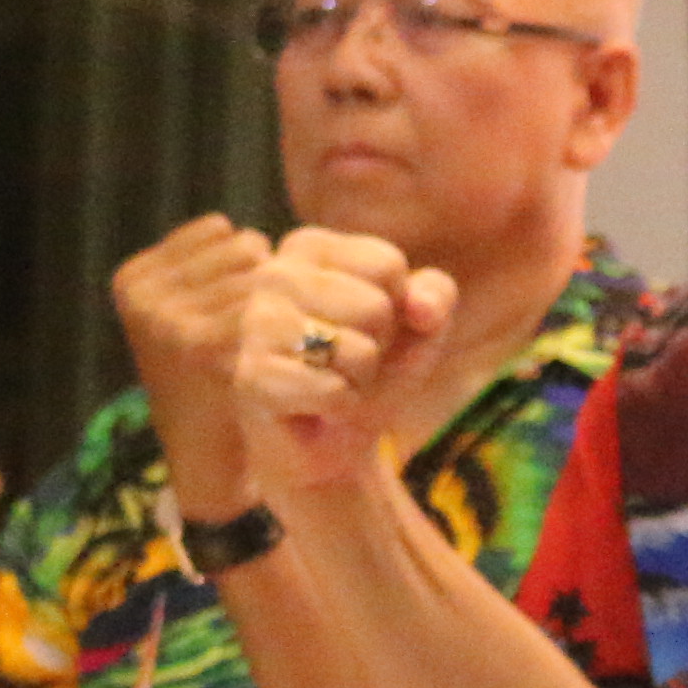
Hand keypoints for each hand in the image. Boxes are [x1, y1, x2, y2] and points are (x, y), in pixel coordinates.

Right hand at [113, 217, 283, 514]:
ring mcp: (172, 319)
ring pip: (267, 270)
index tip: (234, 309)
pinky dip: (294, 319)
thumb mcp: (183, 313)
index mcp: (131, 279)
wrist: (207, 456)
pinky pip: (276, 300)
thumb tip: (247, 234)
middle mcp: (145, 297)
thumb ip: (204, 267)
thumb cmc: (208, 375)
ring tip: (270, 340)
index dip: (242, 268)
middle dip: (265, 280)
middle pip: (245, 246)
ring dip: (284, 297)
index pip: (220, 229)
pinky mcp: (209, 345)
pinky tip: (280, 350)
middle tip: (261, 328)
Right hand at [230, 228, 456, 505]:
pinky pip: (334, 391)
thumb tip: (419, 308)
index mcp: (309, 247)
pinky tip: (316, 406)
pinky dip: (342, 407)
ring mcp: (255, 324)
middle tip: (349, 361)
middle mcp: (273, 274)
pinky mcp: (251, 376)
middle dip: (378, 346)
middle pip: (375, 307)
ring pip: (358, 351)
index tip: (370, 327)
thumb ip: (436, 295)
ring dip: (360, 379)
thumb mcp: (421, 325)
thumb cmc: (373, 369)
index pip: (389, 265)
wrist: (330, 440)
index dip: (398, 307)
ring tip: (333, 380)